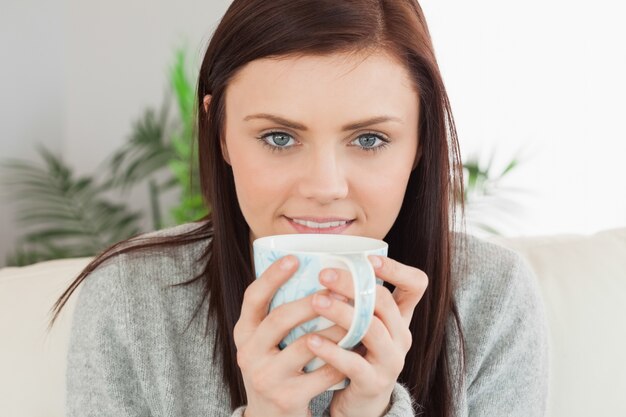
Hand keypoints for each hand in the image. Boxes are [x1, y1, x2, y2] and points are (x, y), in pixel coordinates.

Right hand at [234, 255, 349, 416]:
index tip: (294, 258)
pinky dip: (341, 358)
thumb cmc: (277, 368)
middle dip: (309, 301)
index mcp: (244, 333)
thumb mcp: (266, 342)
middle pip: (279, 319)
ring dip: (333, 328)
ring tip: (354, 314)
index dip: (271, 276)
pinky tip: (356, 348)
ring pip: (306, 345)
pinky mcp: (287, 397)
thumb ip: (279, 315)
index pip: (252, 298)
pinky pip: (321, 373)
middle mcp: (248, 353)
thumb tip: (311, 271)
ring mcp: (266, 377)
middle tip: (335, 289)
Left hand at [306, 255, 427, 416]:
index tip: (367, 259)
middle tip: (323, 274)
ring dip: (341, 312)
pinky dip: (331, 350)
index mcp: (400, 316)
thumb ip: (354, 298)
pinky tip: (311, 341)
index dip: (396, 269)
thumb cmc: (356, 352)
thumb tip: (322, 258)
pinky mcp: (374, 383)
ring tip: (315, 301)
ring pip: (371, 329)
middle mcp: (401, 335)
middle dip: (352, 284)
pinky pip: (354, 364)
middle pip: (384, 301)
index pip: (415, 284)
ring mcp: (391, 360)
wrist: (360, 402)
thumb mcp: (362, 323)